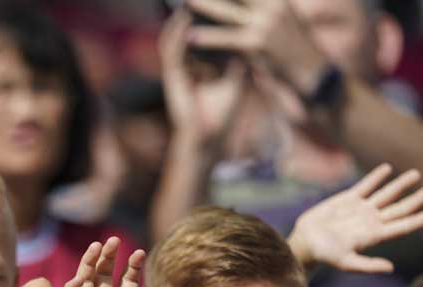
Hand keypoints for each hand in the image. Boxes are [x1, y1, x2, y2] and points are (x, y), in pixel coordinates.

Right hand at [59, 238, 166, 286]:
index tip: (139, 254)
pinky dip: (71, 286)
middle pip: (104, 274)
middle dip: (108, 257)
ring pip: (84, 280)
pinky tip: (82, 277)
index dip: (132, 265)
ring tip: (97, 247)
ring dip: (88, 263)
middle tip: (114, 241)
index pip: (126, 280)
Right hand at [160, 11, 248, 148]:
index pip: (202, 36)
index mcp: (200, 66)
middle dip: (192, 12)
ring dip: (180, 18)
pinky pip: (171, 50)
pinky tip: (183, 19)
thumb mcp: (236, 79)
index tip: (219, 3)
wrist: (209, 137)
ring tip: (188, 1)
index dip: (208, 18)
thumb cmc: (222, 113)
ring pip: (175, 37)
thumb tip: (251, 35)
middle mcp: (186, 65)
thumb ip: (239, 58)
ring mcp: (177, 70)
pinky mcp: (172, 77)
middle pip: (187, 32)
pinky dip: (176, 34)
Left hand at [186, 0, 328, 96]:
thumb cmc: (294, 45)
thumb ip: (264, 6)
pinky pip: (227, 38)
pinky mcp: (259, 43)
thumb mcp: (283, 17)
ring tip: (185, 2)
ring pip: (227, 11)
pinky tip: (190, 37)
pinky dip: (207, 37)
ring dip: (205, 5)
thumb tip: (242, 4)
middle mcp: (273, 5)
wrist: (313, 70)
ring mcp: (266, 23)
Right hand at [289, 163, 422, 272]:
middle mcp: (371, 221)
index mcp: (374, 235)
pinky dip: (376, 177)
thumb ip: (367, 265)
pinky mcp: (347, 200)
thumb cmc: (324, 256)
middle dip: (416, 199)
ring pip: (386, 194)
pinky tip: (387, 168)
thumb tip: (390, 268)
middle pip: (399, 208)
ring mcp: (361, 209)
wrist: (304, 243)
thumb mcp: (345, 262)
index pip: (402, 226)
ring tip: (415, 174)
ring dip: (401, 184)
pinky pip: (366, 186)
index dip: (418, 220)